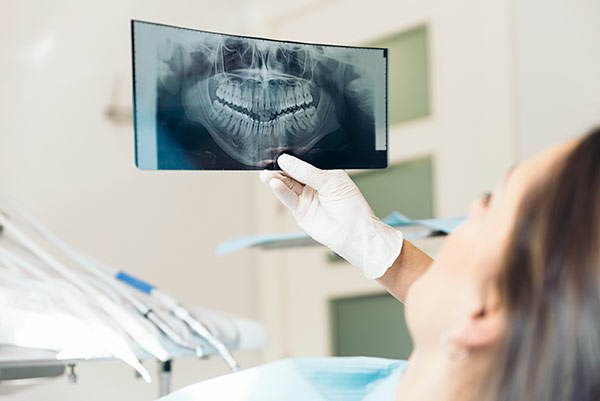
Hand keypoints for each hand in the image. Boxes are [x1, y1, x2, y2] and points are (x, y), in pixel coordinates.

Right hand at [259, 154, 402, 278]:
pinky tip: (274, 184)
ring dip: (276, 179)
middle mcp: (315, 184)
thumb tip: (287, 161)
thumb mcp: (330, 182)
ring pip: (287, 185)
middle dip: (281, 168)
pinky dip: (280, 191)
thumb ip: (307, 172)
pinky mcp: (300, 211)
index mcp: (325, 173)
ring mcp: (307, 197)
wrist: (353, 233)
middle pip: (293, 173)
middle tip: (269, 162)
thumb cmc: (352, 207)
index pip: (305, 162)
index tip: (280, 153)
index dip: (293, 158)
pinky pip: (288, 198)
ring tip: (266, 174)